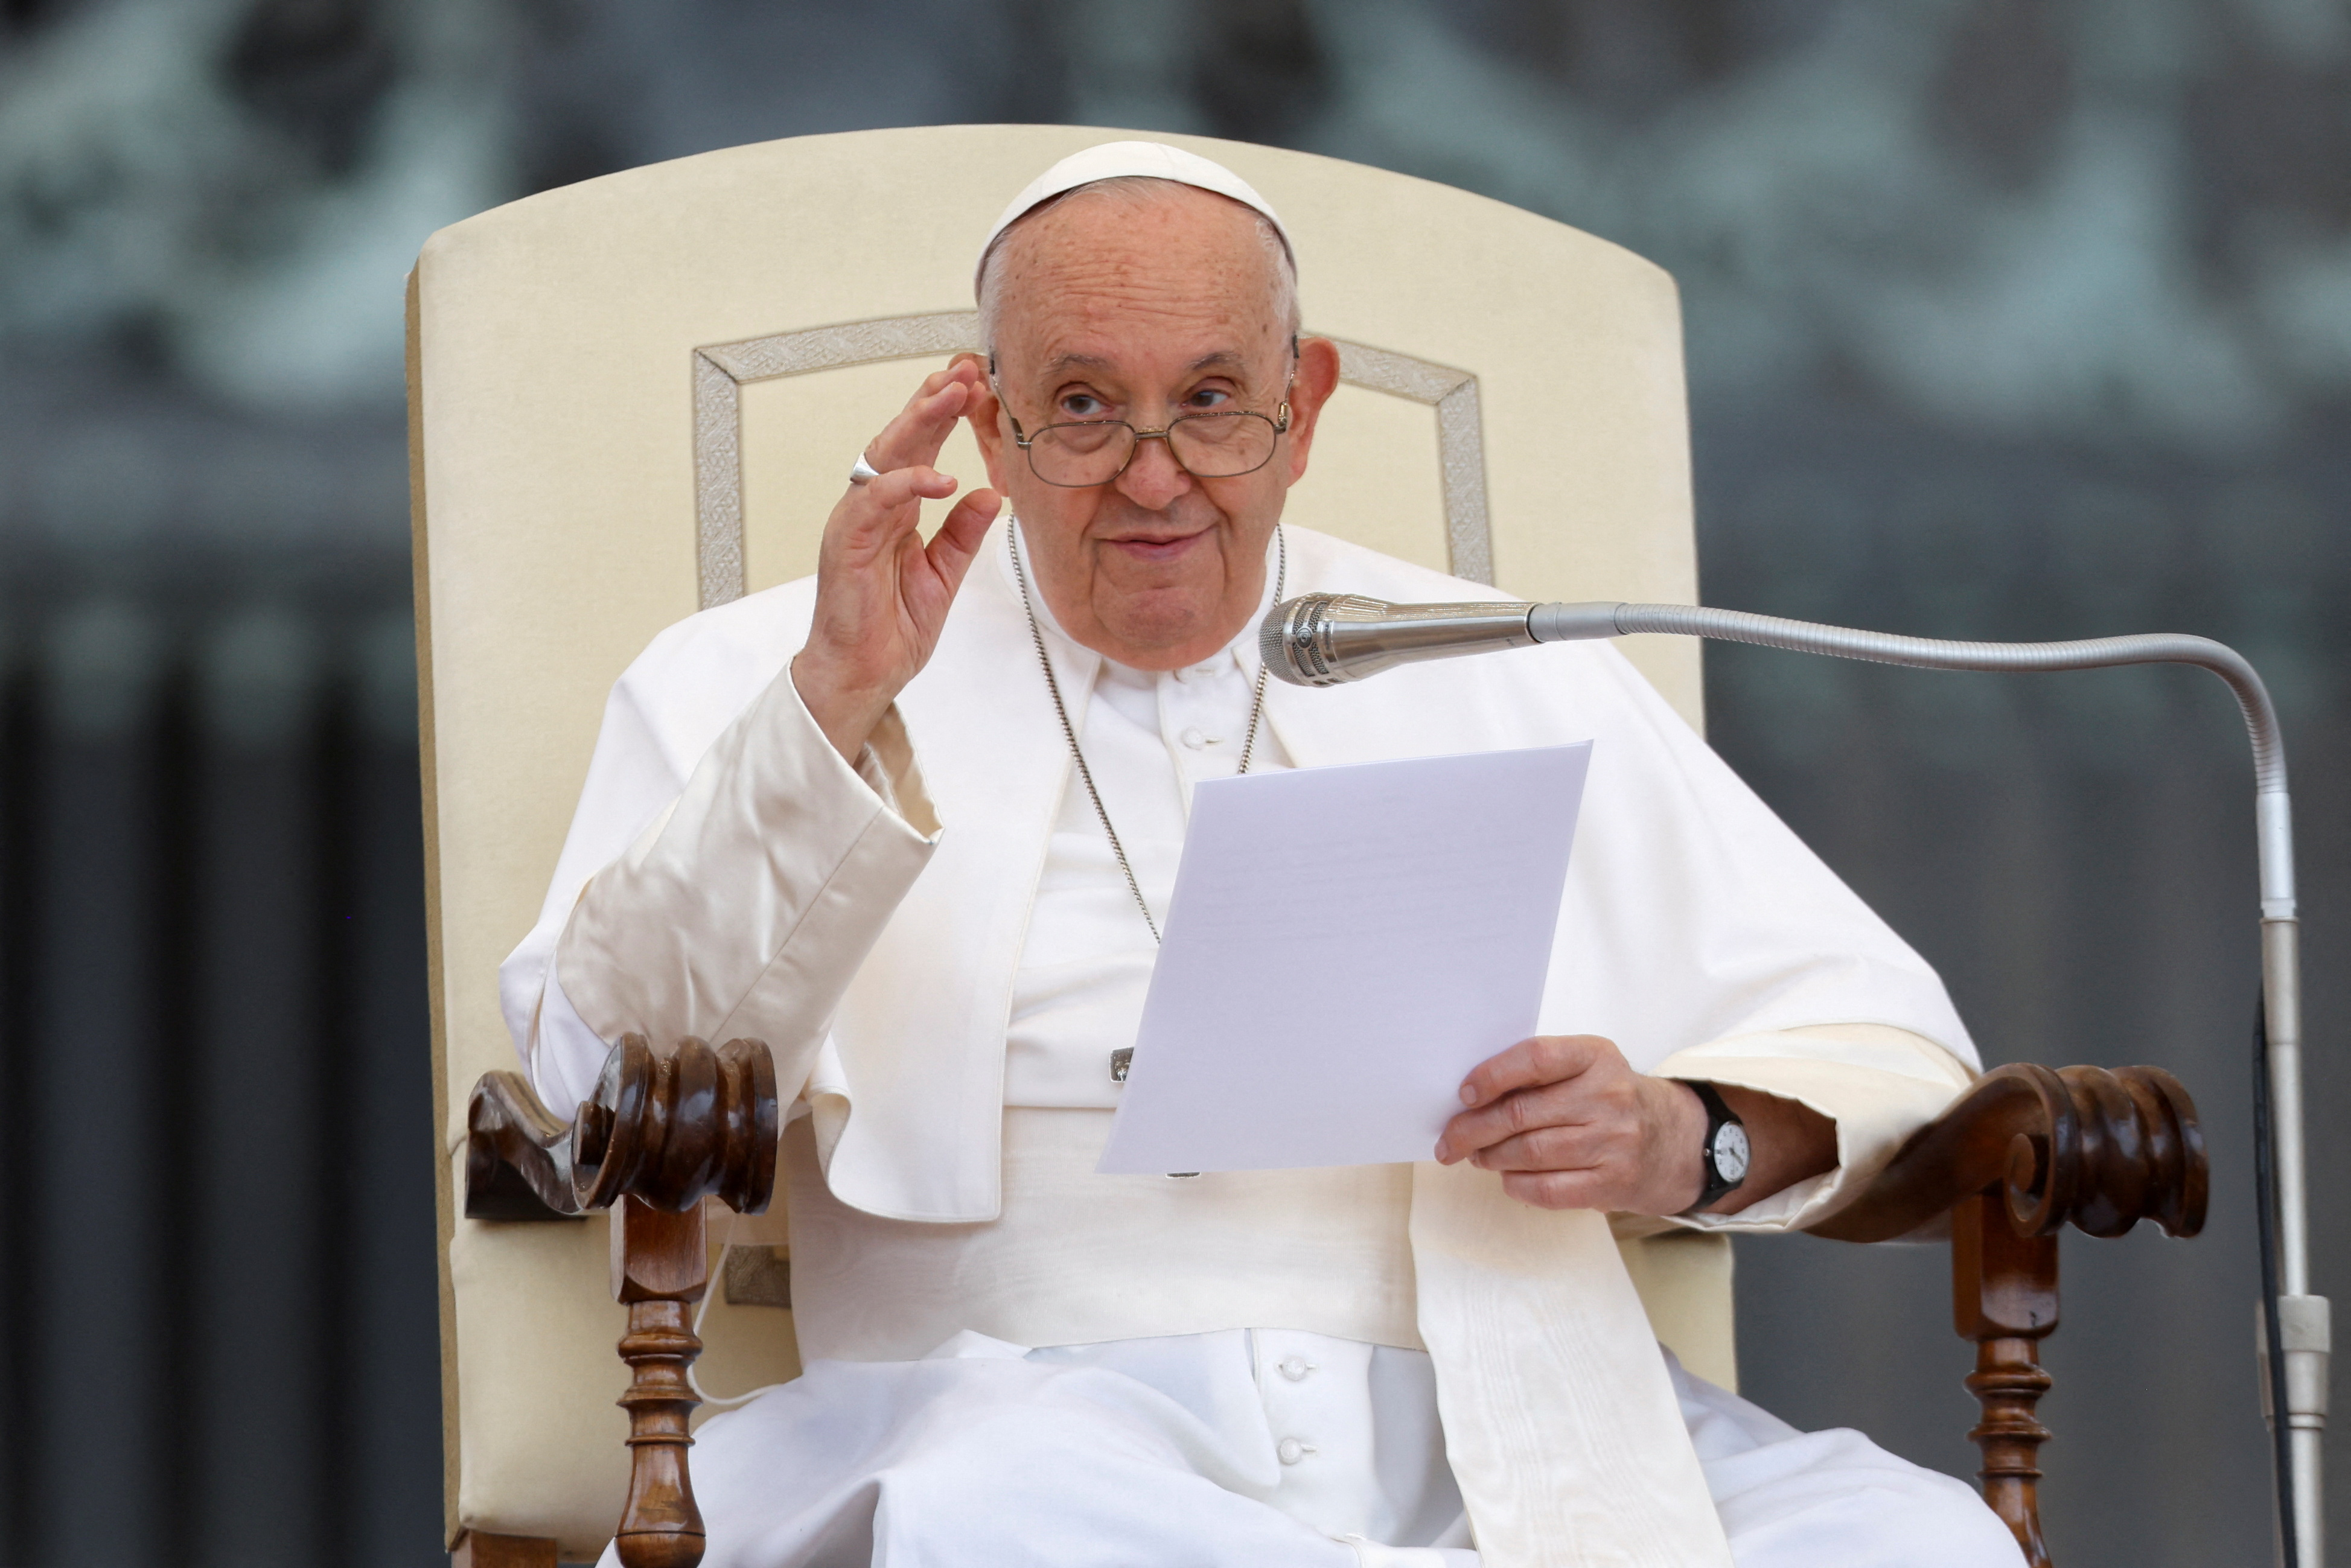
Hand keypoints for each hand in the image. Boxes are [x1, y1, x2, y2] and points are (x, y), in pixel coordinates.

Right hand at [791, 361, 1002, 758]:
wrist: (865, 676)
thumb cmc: (892, 628)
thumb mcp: (945, 574)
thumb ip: (963, 533)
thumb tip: (991, 495)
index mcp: (895, 511)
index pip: (919, 449)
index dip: (945, 414)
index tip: (977, 385)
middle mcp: (871, 507)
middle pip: (900, 439)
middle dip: (932, 401)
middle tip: (965, 370)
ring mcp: (855, 522)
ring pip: (883, 457)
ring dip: (919, 423)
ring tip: (953, 395)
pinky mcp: (845, 544)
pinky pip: (873, 502)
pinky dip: (906, 484)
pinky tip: (940, 475)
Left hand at [1434, 1035, 1708, 1213]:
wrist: (1674, 1141)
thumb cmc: (1610, 1100)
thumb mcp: (1587, 1069)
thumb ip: (1538, 1073)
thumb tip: (1470, 1097)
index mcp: (1596, 1057)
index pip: (1535, 1058)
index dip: (1492, 1075)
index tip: (1463, 1094)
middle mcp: (1608, 1097)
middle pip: (1522, 1113)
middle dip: (1473, 1129)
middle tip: (1449, 1140)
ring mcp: (1613, 1142)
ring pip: (1530, 1153)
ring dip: (1490, 1157)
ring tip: (1475, 1156)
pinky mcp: (1612, 1183)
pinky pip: (1548, 1189)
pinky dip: (1516, 1184)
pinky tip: (1506, 1177)